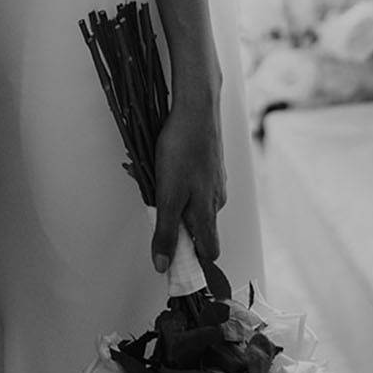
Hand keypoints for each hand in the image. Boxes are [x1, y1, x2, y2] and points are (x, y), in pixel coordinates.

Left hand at [150, 94, 226, 272]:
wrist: (196, 108)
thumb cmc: (182, 148)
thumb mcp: (167, 194)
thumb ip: (166, 231)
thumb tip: (163, 265)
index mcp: (208, 212)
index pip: (209, 253)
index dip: (193, 261)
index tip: (173, 262)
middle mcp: (216, 200)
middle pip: (199, 228)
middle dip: (176, 225)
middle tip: (156, 208)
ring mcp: (215, 181)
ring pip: (195, 203)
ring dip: (174, 200)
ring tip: (155, 180)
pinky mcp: (210, 165)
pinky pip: (194, 184)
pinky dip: (179, 181)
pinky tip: (165, 165)